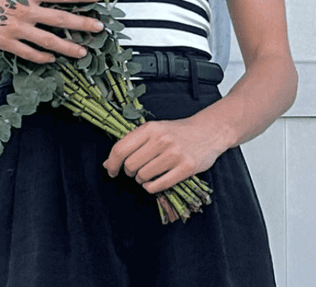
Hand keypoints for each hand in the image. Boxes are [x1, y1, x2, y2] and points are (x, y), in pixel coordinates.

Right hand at [0, 0, 103, 62]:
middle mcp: (26, 11)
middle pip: (62, 19)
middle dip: (84, 24)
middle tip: (99, 27)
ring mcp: (17, 29)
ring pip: (50, 41)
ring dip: (69, 47)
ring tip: (83, 52)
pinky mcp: (6, 42)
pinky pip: (28, 52)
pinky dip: (42, 56)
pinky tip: (50, 58)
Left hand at [103, 115, 225, 193]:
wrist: (207, 132)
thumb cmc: (175, 132)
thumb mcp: (153, 130)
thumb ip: (132, 144)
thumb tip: (107, 164)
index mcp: (149, 128)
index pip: (121, 148)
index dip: (112, 163)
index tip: (110, 170)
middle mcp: (161, 139)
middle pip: (131, 164)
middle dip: (129, 172)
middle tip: (135, 171)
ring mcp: (175, 154)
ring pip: (144, 176)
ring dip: (141, 180)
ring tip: (147, 175)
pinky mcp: (187, 168)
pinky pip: (160, 185)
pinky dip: (152, 188)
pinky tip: (153, 183)